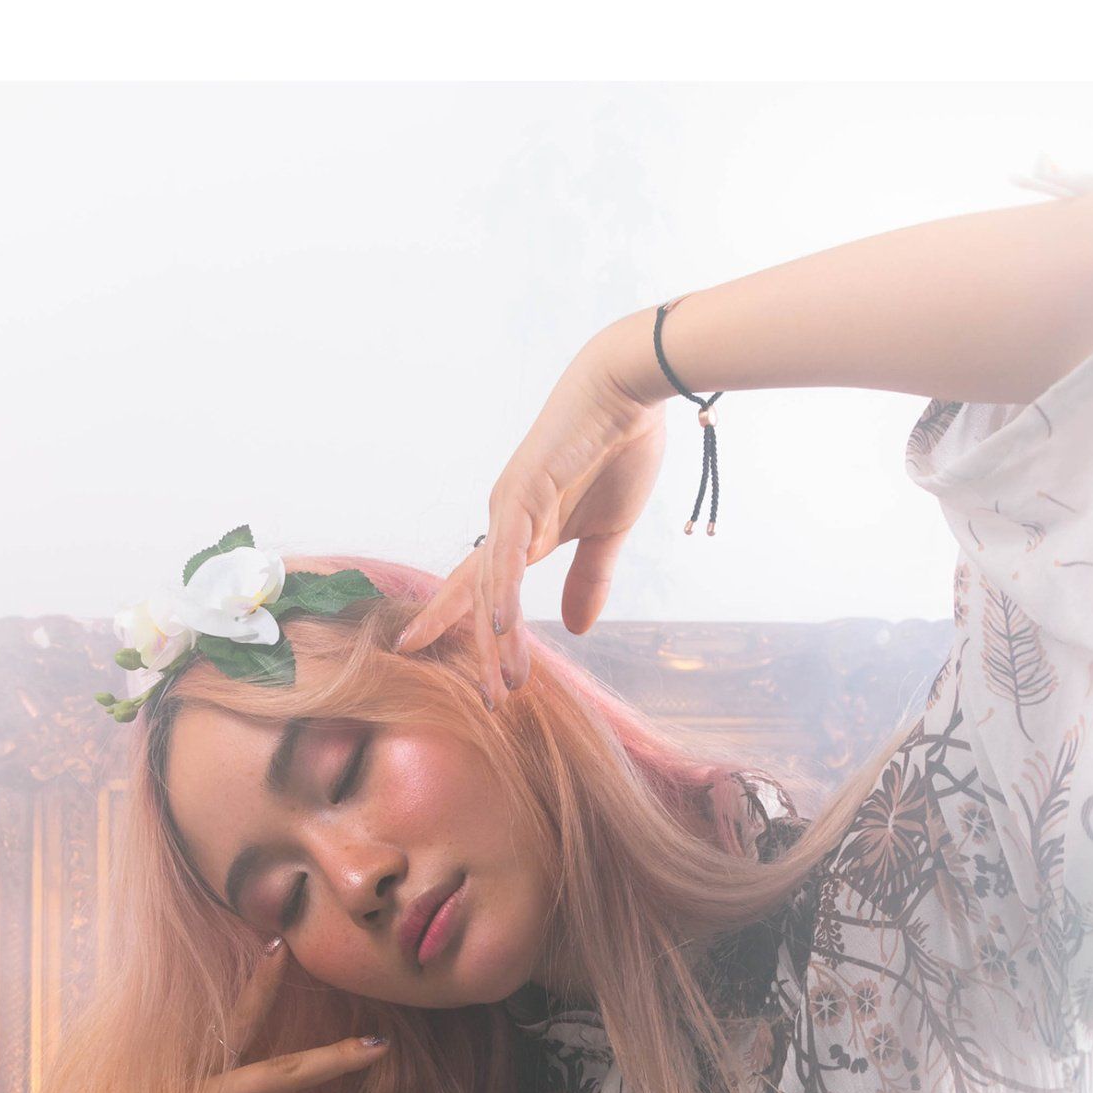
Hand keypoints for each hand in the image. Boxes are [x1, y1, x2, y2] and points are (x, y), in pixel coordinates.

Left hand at [395, 324, 666, 699]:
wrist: (632, 391)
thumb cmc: (621, 449)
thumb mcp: (607, 532)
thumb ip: (589, 579)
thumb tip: (574, 629)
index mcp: (524, 532)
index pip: (483, 588)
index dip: (468, 628)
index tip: (460, 670)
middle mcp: (506, 522)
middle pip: (479, 596)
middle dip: (480, 650)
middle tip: (487, 701)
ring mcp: (510, 505)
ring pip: (490, 583)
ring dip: (495, 637)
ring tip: (500, 683)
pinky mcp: (524, 490)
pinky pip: (508, 551)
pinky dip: (503, 589)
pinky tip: (502, 624)